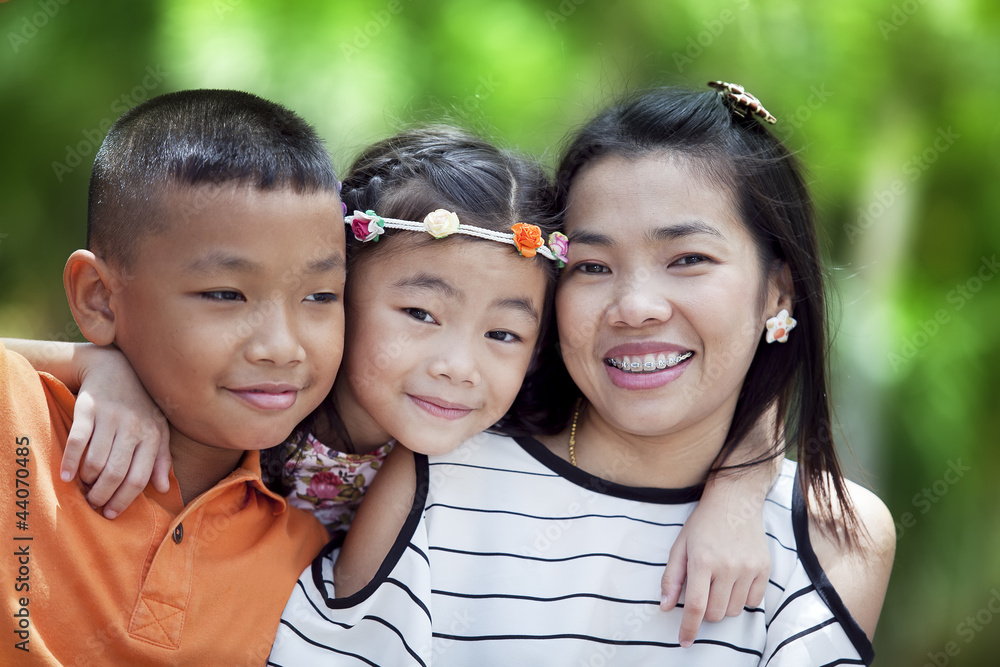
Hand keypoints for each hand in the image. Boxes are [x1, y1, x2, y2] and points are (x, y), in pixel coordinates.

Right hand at [60, 346, 170, 517]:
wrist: (116, 368)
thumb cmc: (140, 405)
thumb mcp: (158, 428)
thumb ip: (162, 458)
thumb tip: (163, 487)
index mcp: (153, 436)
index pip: (140, 478)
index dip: (124, 500)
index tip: (111, 513)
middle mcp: (133, 427)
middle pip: (116, 473)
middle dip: (102, 495)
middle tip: (94, 504)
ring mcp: (111, 417)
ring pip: (96, 461)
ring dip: (87, 481)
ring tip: (84, 487)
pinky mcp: (88, 409)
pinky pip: (77, 441)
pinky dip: (69, 462)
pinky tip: (65, 476)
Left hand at [659, 482, 769, 647]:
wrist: (735, 501)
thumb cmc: (703, 524)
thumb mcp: (680, 546)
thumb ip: (672, 577)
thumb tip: (665, 606)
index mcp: (702, 561)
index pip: (695, 606)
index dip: (688, 628)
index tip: (684, 641)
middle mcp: (727, 567)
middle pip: (716, 614)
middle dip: (706, 611)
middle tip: (703, 591)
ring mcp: (749, 568)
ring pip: (734, 610)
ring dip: (724, 604)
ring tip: (719, 581)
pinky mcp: (765, 568)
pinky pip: (754, 602)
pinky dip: (743, 598)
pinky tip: (736, 580)